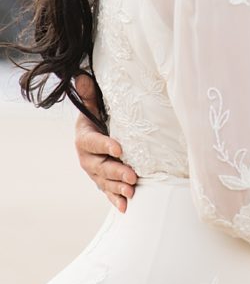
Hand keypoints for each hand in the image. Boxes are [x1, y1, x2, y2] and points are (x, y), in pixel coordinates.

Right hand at [74, 74, 137, 211]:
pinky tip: (125, 207)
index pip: (93, 142)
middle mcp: (87, 158)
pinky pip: (108, 192)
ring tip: (132, 190)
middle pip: (100, 166)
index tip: (119, 148)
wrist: (93, 135)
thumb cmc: (97, 117)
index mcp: (84, 138)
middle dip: (116, 171)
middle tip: (132, 175)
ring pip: (105, 181)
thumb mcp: (93, 105)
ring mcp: (94, 171)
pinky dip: (115, 200)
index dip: (105, 145)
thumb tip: (82, 76)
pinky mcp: (102, 181)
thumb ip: (89, 94)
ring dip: (118, 187)